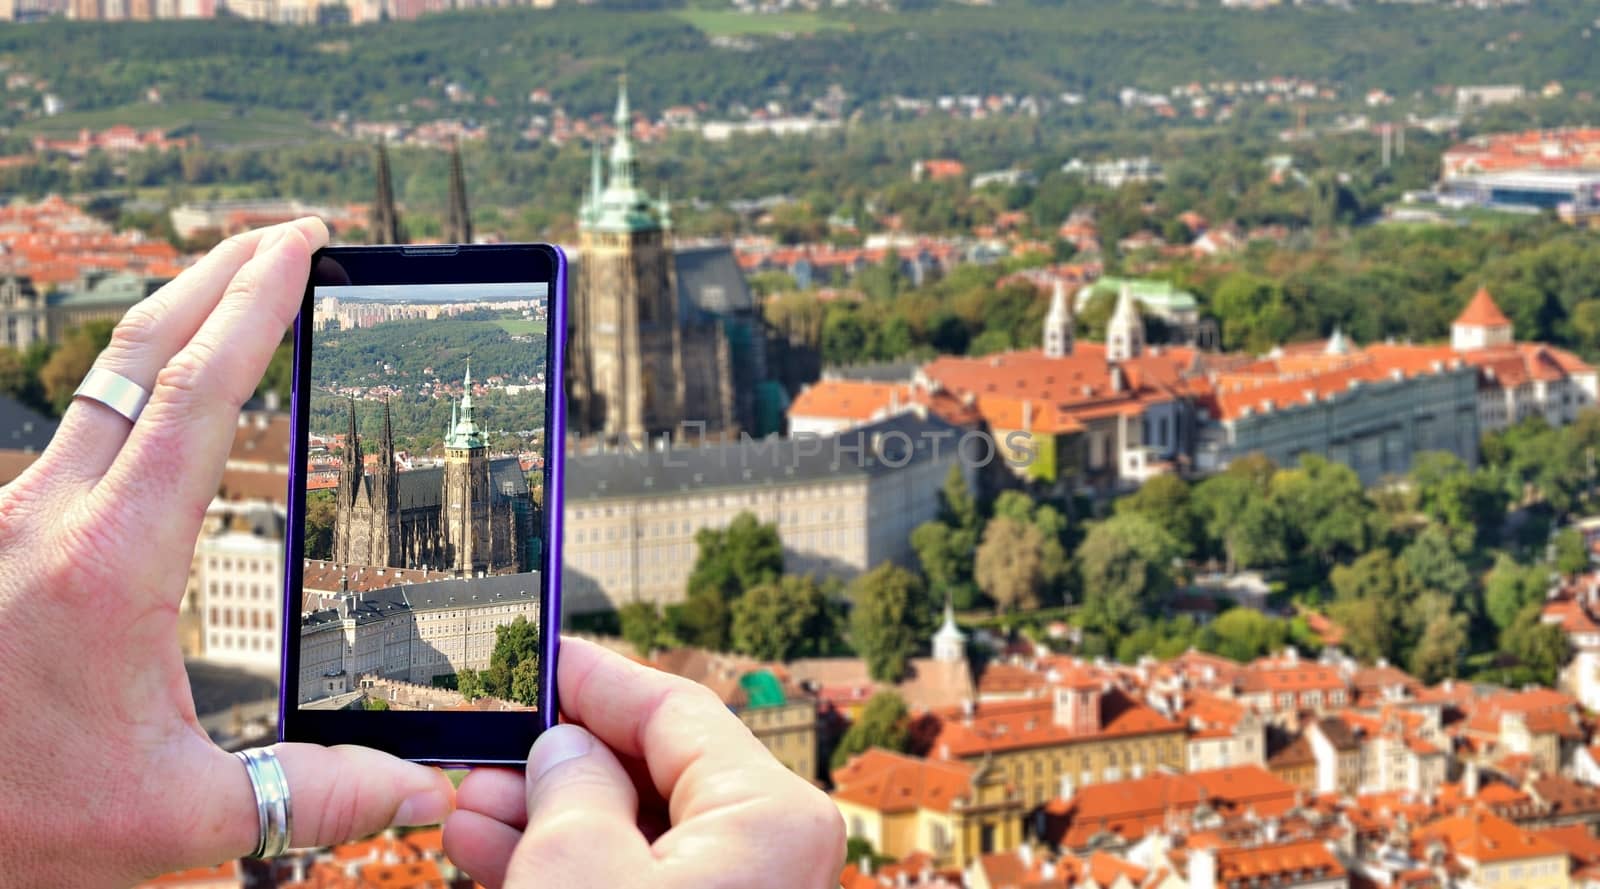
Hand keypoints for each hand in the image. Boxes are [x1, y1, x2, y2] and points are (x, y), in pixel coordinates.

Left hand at [0, 220, 454, 886]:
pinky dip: (140, 388)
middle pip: (141, 353)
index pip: (198, 395)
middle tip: (291, 237)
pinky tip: (167, 409)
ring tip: (241, 300)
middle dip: (221, 275)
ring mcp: (12, 521)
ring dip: (177, 325)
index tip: (305, 245)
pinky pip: (79, 435)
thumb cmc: (11, 824)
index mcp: (109, 562)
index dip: (258, 306)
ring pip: (101, 386)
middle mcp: (50, 518)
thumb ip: (311, 796)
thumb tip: (419, 789)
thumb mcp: (175, 820)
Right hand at [443, 637, 845, 888]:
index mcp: (771, 816)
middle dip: (560, 758)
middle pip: (654, 771)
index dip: (597, 678)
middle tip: (487, 747)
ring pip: (637, 832)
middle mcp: (772, 852)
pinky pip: (638, 880)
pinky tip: (494, 851)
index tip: (544, 655)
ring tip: (471, 807)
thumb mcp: (578, 868)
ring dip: (549, 816)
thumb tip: (566, 748)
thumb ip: (570, 785)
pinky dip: (570, 865)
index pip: (676, 708)